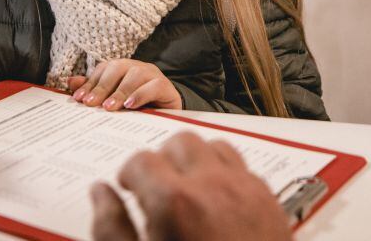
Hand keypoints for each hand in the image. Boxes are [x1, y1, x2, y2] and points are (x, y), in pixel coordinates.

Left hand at [66, 59, 181, 110]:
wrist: (169, 113)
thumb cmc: (138, 106)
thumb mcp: (115, 99)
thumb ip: (94, 89)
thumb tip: (70, 82)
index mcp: (123, 68)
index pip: (104, 70)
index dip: (90, 83)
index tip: (78, 99)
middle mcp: (136, 67)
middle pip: (117, 68)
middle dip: (101, 86)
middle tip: (90, 103)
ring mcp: (152, 74)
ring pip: (134, 76)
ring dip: (119, 92)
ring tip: (108, 107)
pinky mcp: (165, 86)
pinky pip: (152, 86)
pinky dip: (140, 95)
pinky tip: (130, 105)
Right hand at [90, 132, 291, 240]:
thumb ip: (110, 228)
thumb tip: (100, 194)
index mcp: (174, 202)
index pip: (141, 159)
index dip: (128, 175)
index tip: (128, 189)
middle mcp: (213, 186)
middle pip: (180, 142)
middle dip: (162, 159)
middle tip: (154, 187)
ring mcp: (245, 191)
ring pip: (215, 147)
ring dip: (196, 161)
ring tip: (185, 190)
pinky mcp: (269, 203)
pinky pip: (243, 168)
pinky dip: (225, 175)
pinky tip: (216, 202)